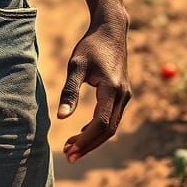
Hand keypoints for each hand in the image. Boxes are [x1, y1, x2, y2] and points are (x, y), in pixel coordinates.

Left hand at [58, 19, 130, 163]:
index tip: (68, 149)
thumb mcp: (76, 65)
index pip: (100, 123)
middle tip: (68, 155)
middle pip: (107, 130)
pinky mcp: (123, 94)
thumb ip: (69, 91)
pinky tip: (83, 131)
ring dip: (93, 139)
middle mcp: (123, 95)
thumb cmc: (91, 46)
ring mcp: (125, 95)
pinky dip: (98, 128)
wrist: (111, 31)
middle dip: (88, 145)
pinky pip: (113, 118)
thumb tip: (61, 117)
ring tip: (72, 147)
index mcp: (111, 89)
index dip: (85, 140)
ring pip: (112, 126)